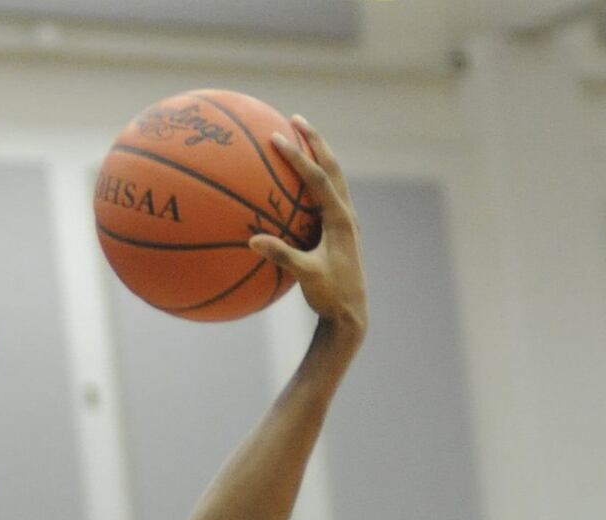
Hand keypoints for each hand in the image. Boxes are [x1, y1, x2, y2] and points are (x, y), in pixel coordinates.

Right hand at [249, 115, 367, 346]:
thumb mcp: (306, 276)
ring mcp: (346, 222)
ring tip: (301, 138)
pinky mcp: (341, 231)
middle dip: (314, 141)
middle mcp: (347, 214)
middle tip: (296, 119)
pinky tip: (296, 183)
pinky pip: (327, 196)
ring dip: (318, 156)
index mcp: (341, 219)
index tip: (278, 137)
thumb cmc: (330, 296)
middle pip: (332, 166)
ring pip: (333, 178)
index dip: (298, 156)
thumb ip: (282, 257)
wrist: (352, 314)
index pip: (318, 178)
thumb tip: (253, 241)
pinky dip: (313, 181)